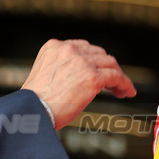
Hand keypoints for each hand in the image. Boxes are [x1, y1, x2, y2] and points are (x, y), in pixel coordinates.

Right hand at [21, 39, 135, 129]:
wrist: (32, 111)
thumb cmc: (34, 102)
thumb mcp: (44, 75)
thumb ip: (60, 69)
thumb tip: (79, 78)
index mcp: (54, 47)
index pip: (82, 47)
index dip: (93, 59)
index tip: (98, 69)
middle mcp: (69, 49)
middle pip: (98, 53)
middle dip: (106, 67)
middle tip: (111, 81)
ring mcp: (82, 62)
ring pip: (110, 64)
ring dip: (117, 76)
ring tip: (121, 89)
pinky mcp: (93, 77)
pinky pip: (116, 77)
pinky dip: (125, 84)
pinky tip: (127, 92)